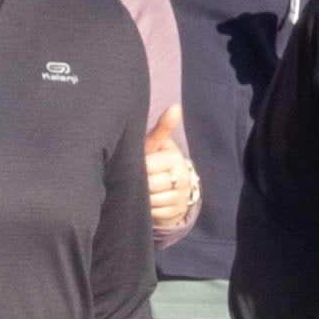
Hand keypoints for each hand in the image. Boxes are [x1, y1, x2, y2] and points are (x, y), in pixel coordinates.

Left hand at [142, 109, 196, 239]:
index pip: (149, 166)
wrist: (174, 188)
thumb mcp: (157, 145)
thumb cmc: (158, 161)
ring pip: (153, 200)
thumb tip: (176, 106)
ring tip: (141, 189)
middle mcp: (182, 177)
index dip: (139, 167)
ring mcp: (180, 196)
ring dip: (143, 197)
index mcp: (174, 158)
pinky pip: (156, 213)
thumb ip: (163, 128)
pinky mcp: (176, 212)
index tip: (136, 165)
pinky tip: (147, 201)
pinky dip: (148, 209)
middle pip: (151, 184)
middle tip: (136, 178)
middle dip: (140, 183)